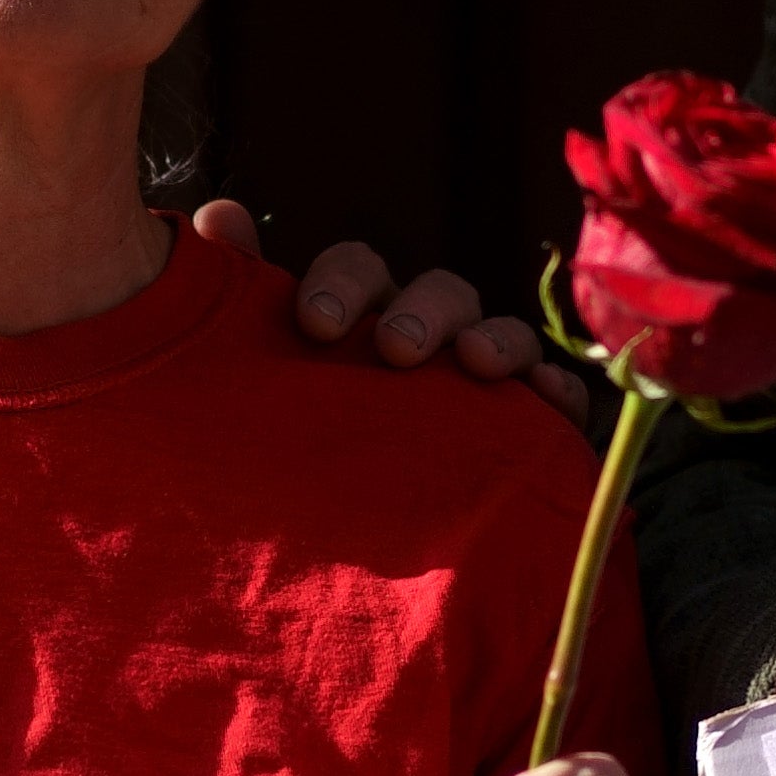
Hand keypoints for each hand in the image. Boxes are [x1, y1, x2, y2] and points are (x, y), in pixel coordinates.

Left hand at [225, 204, 599, 423]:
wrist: (353, 560)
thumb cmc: (305, 447)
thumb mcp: (266, 378)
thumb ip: (239, 300)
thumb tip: (217, 215)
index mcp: (361, 317)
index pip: (358, 271)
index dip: (341, 283)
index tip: (314, 325)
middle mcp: (429, 337)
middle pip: (440, 292)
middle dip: (421, 310)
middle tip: (394, 349)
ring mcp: (484, 381)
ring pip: (504, 335)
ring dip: (495, 340)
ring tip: (475, 363)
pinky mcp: (530, 430)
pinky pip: (558, 399)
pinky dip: (557, 392)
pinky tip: (548, 400)